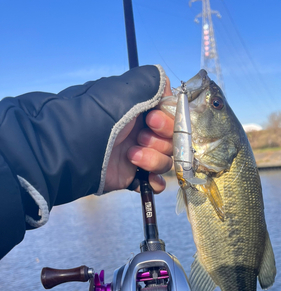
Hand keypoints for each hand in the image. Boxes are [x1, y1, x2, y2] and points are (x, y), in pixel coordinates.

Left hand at [104, 76, 173, 193]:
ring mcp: (138, 154)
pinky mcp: (132, 176)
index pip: (171, 115)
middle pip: (172, 139)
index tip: (152, 119)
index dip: (168, 119)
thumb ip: (151, 82)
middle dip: (160, 140)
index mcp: (141, 109)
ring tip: (131, 156)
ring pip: (166, 160)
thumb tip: (166, 86)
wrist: (72, 152)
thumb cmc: (96, 118)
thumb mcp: (123, 90)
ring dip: (154, 159)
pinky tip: (149, 180)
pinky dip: (157, 182)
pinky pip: (156, 181)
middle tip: (139, 138)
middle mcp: (141, 130)